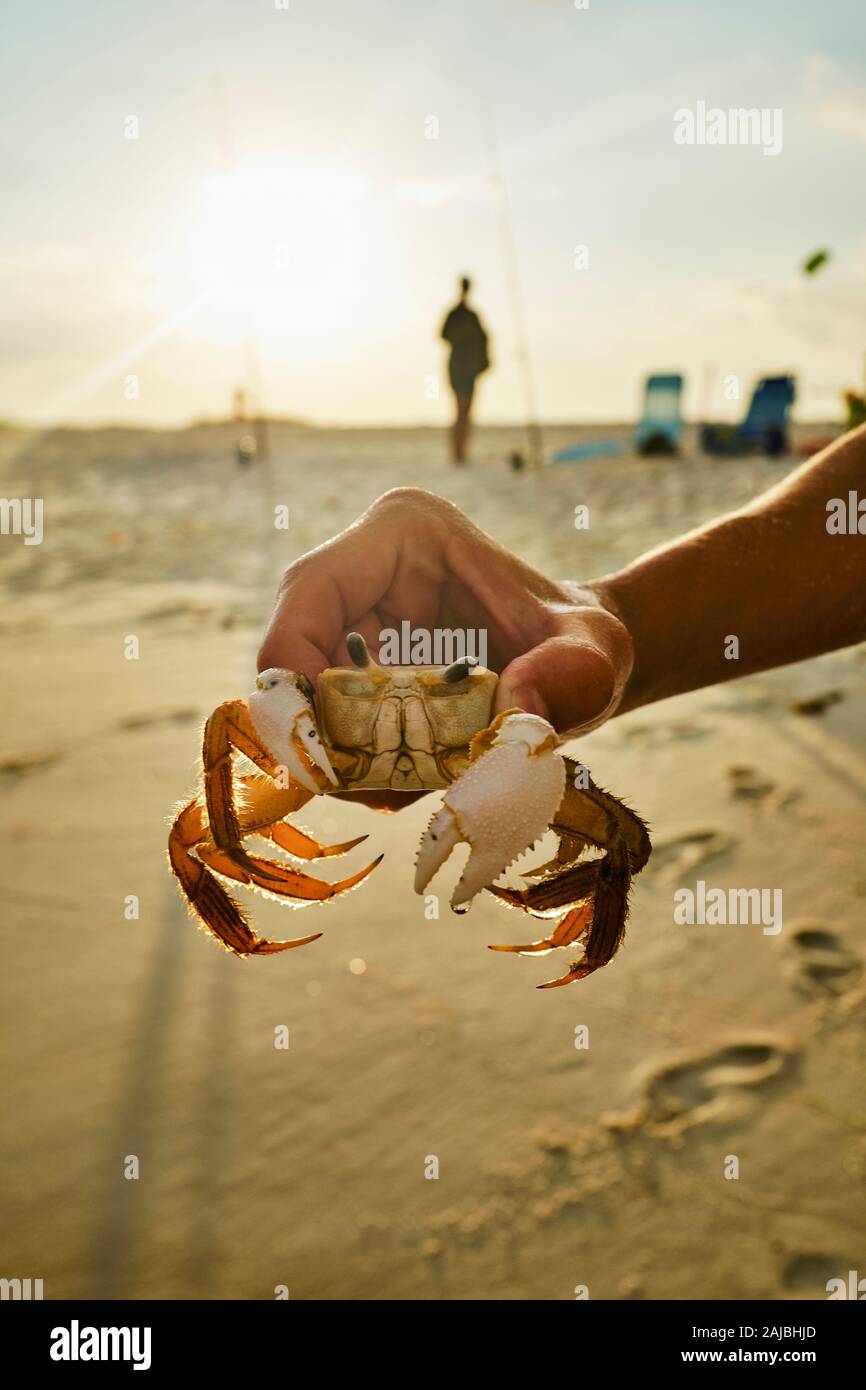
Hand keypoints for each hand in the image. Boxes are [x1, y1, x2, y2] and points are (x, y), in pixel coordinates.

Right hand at [258, 488, 632, 807]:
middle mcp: (366, 570)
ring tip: (394, 789)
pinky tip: (404, 784)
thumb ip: (572, 674)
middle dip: (317, 724)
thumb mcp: (593, 653)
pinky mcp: (358, 668)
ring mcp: (356, 620)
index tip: (329, 737)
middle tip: (359, 783)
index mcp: (405, 532)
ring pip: (307, 694)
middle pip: (295, 649)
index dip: (297, 662)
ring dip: (337, 752)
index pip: (312, 590)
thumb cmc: (586, 645)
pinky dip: (357, 762)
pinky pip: (331, 721)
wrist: (582, 671)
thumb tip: (518, 708)